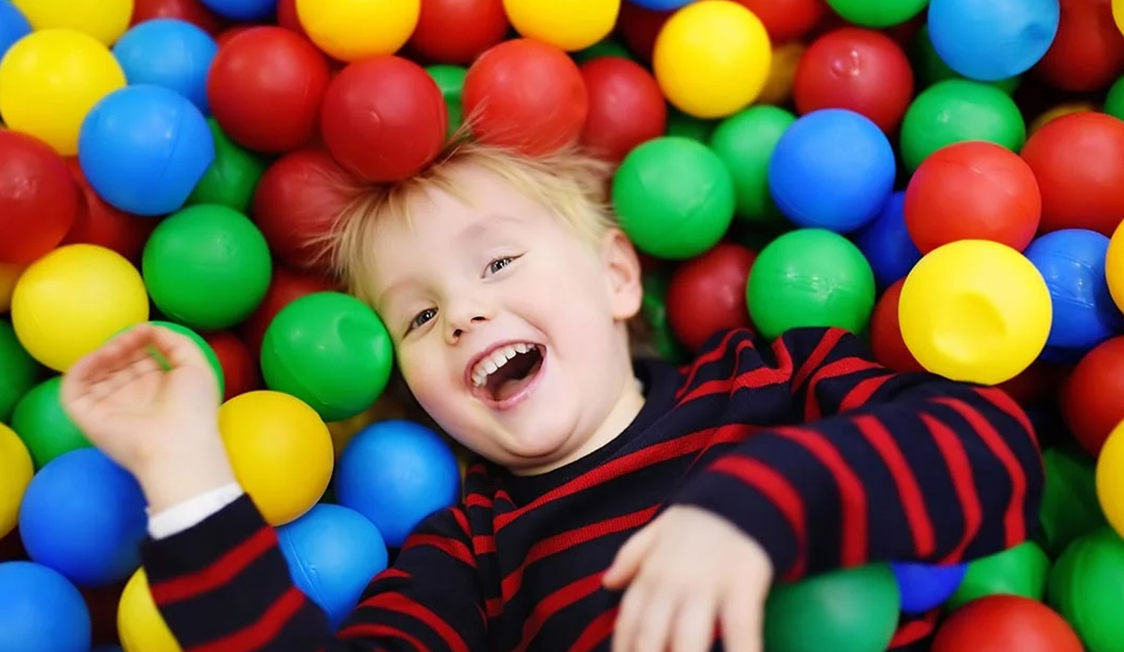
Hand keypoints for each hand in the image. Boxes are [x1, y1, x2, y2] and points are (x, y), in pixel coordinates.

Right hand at [60, 324, 236, 511]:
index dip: (139, 341)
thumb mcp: (195, 366)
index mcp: (156, 387)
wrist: (178, 446)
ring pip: (93, 372)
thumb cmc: (193, 409)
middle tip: (129, 341)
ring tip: (116, 350)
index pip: (139, 357)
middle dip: (121, 345)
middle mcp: (131, 396)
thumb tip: (149, 329)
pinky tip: (98, 357)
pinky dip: (80, 368)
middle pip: (116, 362)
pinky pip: (72, 388)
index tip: (144, 332)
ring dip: (101, 354)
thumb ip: (175, 342)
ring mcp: (108, 405)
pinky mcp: (87, 416)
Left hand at [603, 505, 772, 651]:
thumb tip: (607, 583)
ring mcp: (707, 585)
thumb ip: (631, 557)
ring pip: (688, 639)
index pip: (628, 623)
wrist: (743, 493)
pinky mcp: (743, 585)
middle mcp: (672, 583)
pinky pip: (739, 628)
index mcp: (651, 574)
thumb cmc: (699, 520)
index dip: (624, 650)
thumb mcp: (659, 529)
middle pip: (652, 639)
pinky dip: (740, 650)